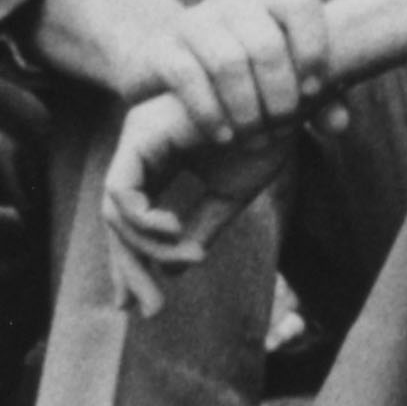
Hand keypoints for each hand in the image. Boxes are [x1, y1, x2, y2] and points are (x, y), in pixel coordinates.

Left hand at [99, 84, 299, 309]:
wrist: (292, 97)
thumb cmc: (267, 137)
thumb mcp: (230, 194)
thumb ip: (201, 226)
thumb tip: (172, 268)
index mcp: (160, 160)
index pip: (131, 220)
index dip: (133, 264)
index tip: (145, 304)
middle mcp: (142, 149)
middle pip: (116, 220)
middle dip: (129, 268)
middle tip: (148, 308)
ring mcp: (138, 139)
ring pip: (114, 211)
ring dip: (141, 247)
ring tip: (182, 259)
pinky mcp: (141, 136)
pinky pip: (121, 192)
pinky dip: (141, 221)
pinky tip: (173, 232)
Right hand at [143, 0, 334, 150]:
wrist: (174, 72)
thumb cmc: (250, 76)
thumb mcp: (288, 83)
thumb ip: (322, 100)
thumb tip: (340, 124)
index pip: (300, 3)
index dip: (312, 48)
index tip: (313, 91)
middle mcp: (233, 0)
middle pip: (266, 43)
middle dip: (279, 93)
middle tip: (282, 126)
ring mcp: (194, 19)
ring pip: (227, 62)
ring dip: (246, 108)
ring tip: (255, 137)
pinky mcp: (161, 47)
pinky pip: (187, 76)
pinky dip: (210, 112)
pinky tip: (224, 136)